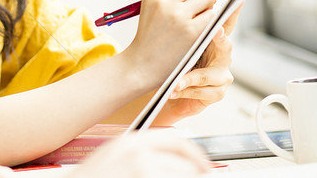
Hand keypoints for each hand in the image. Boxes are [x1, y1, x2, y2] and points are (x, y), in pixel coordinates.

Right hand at [71, 130, 209, 177]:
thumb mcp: (113, 157)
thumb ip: (140, 154)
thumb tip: (170, 161)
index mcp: (132, 142)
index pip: (177, 142)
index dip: (195, 156)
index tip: (203, 167)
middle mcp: (139, 155)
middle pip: (185, 164)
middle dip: (194, 175)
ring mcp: (143, 171)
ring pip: (181, 177)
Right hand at [125, 0, 216, 85]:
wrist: (142, 65)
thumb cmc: (150, 37)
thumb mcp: (151, 8)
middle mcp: (164, 1)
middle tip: (203, 3)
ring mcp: (178, 16)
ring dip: (210, 6)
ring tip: (200, 18)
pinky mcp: (192, 31)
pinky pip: (213, 16)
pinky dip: (212, 21)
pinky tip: (202, 29)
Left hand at [159, 5, 240, 122]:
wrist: (169, 90)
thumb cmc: (174, 64)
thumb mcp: (178, 42)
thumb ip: (184, 25)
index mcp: (212, 41)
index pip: (225, 23)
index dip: (232, 12)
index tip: (236, 0)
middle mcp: (221, 56)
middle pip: (226, 46)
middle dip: (219, 39)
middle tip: (214, 32)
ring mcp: (221, 75)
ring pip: (210, 75)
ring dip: (190, 78)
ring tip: (176, 81)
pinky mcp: (217, 93)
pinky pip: (204, 92)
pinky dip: (186, 91)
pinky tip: (174, 90)